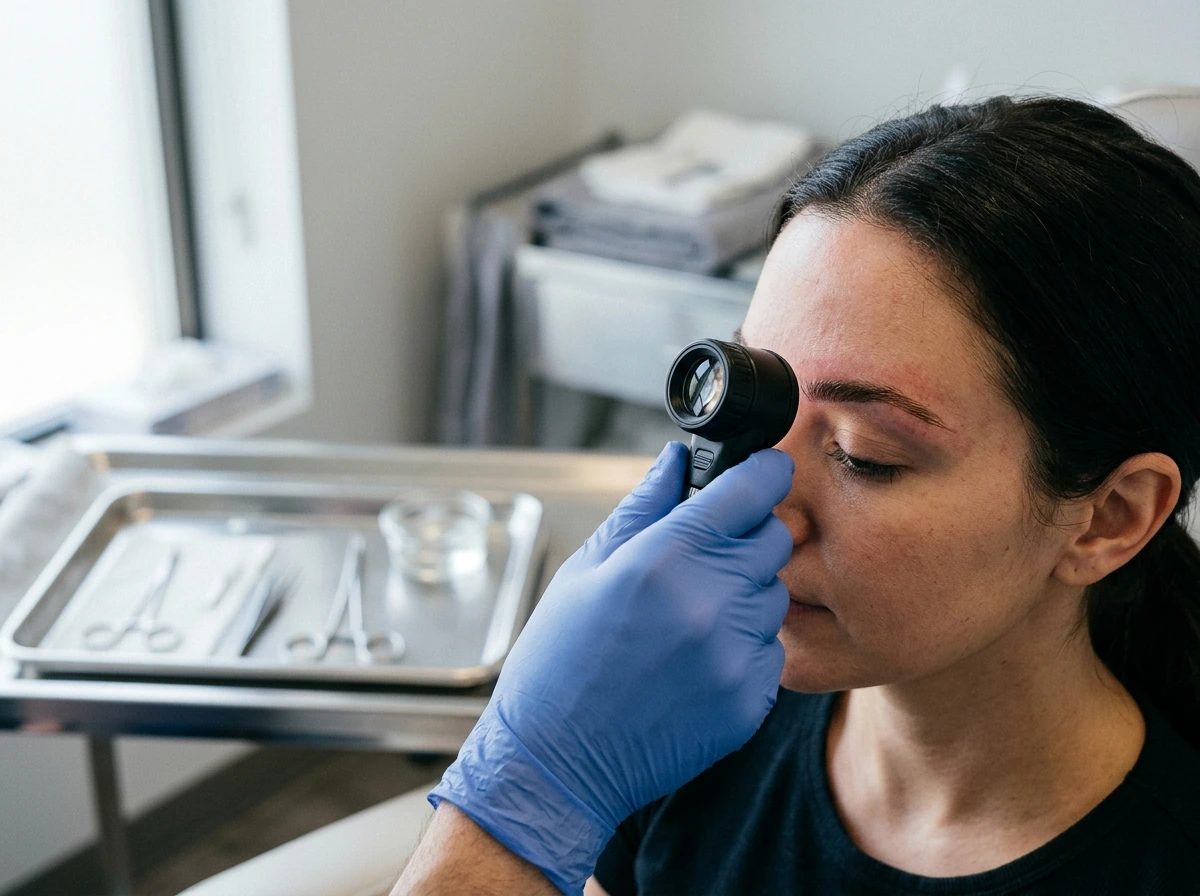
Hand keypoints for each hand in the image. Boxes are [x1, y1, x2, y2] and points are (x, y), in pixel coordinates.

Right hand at [429, 443, 793, 893]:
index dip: (764, 470)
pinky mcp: (750, 700)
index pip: (753, 489)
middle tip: (706, 555)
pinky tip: (695, 659)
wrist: (557, 761)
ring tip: (690, 617)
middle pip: (776, 538)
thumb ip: (643, 507)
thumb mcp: (586, 569)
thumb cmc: (559, 662)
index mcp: (665, 557)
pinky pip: (769, 650)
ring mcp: (735, 654)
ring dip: (745, 593)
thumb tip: (675, 461)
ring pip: (774, 594)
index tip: (764, 470)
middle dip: (748, 534)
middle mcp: (710, 601)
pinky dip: (743, 646)